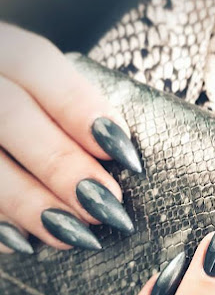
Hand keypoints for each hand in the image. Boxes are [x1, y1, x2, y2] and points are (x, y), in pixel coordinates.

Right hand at [0, 22, 141, 253]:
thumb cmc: (29, 113)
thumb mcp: (44, 96)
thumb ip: (70, 117)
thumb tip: (122, 160)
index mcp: (1, 52)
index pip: (35, 63)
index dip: (80, 109)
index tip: (123, 154)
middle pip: (9, 114)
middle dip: (63, 165)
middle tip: (108, 206)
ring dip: (30, 202)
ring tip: (73, 234)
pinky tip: (25, 242)